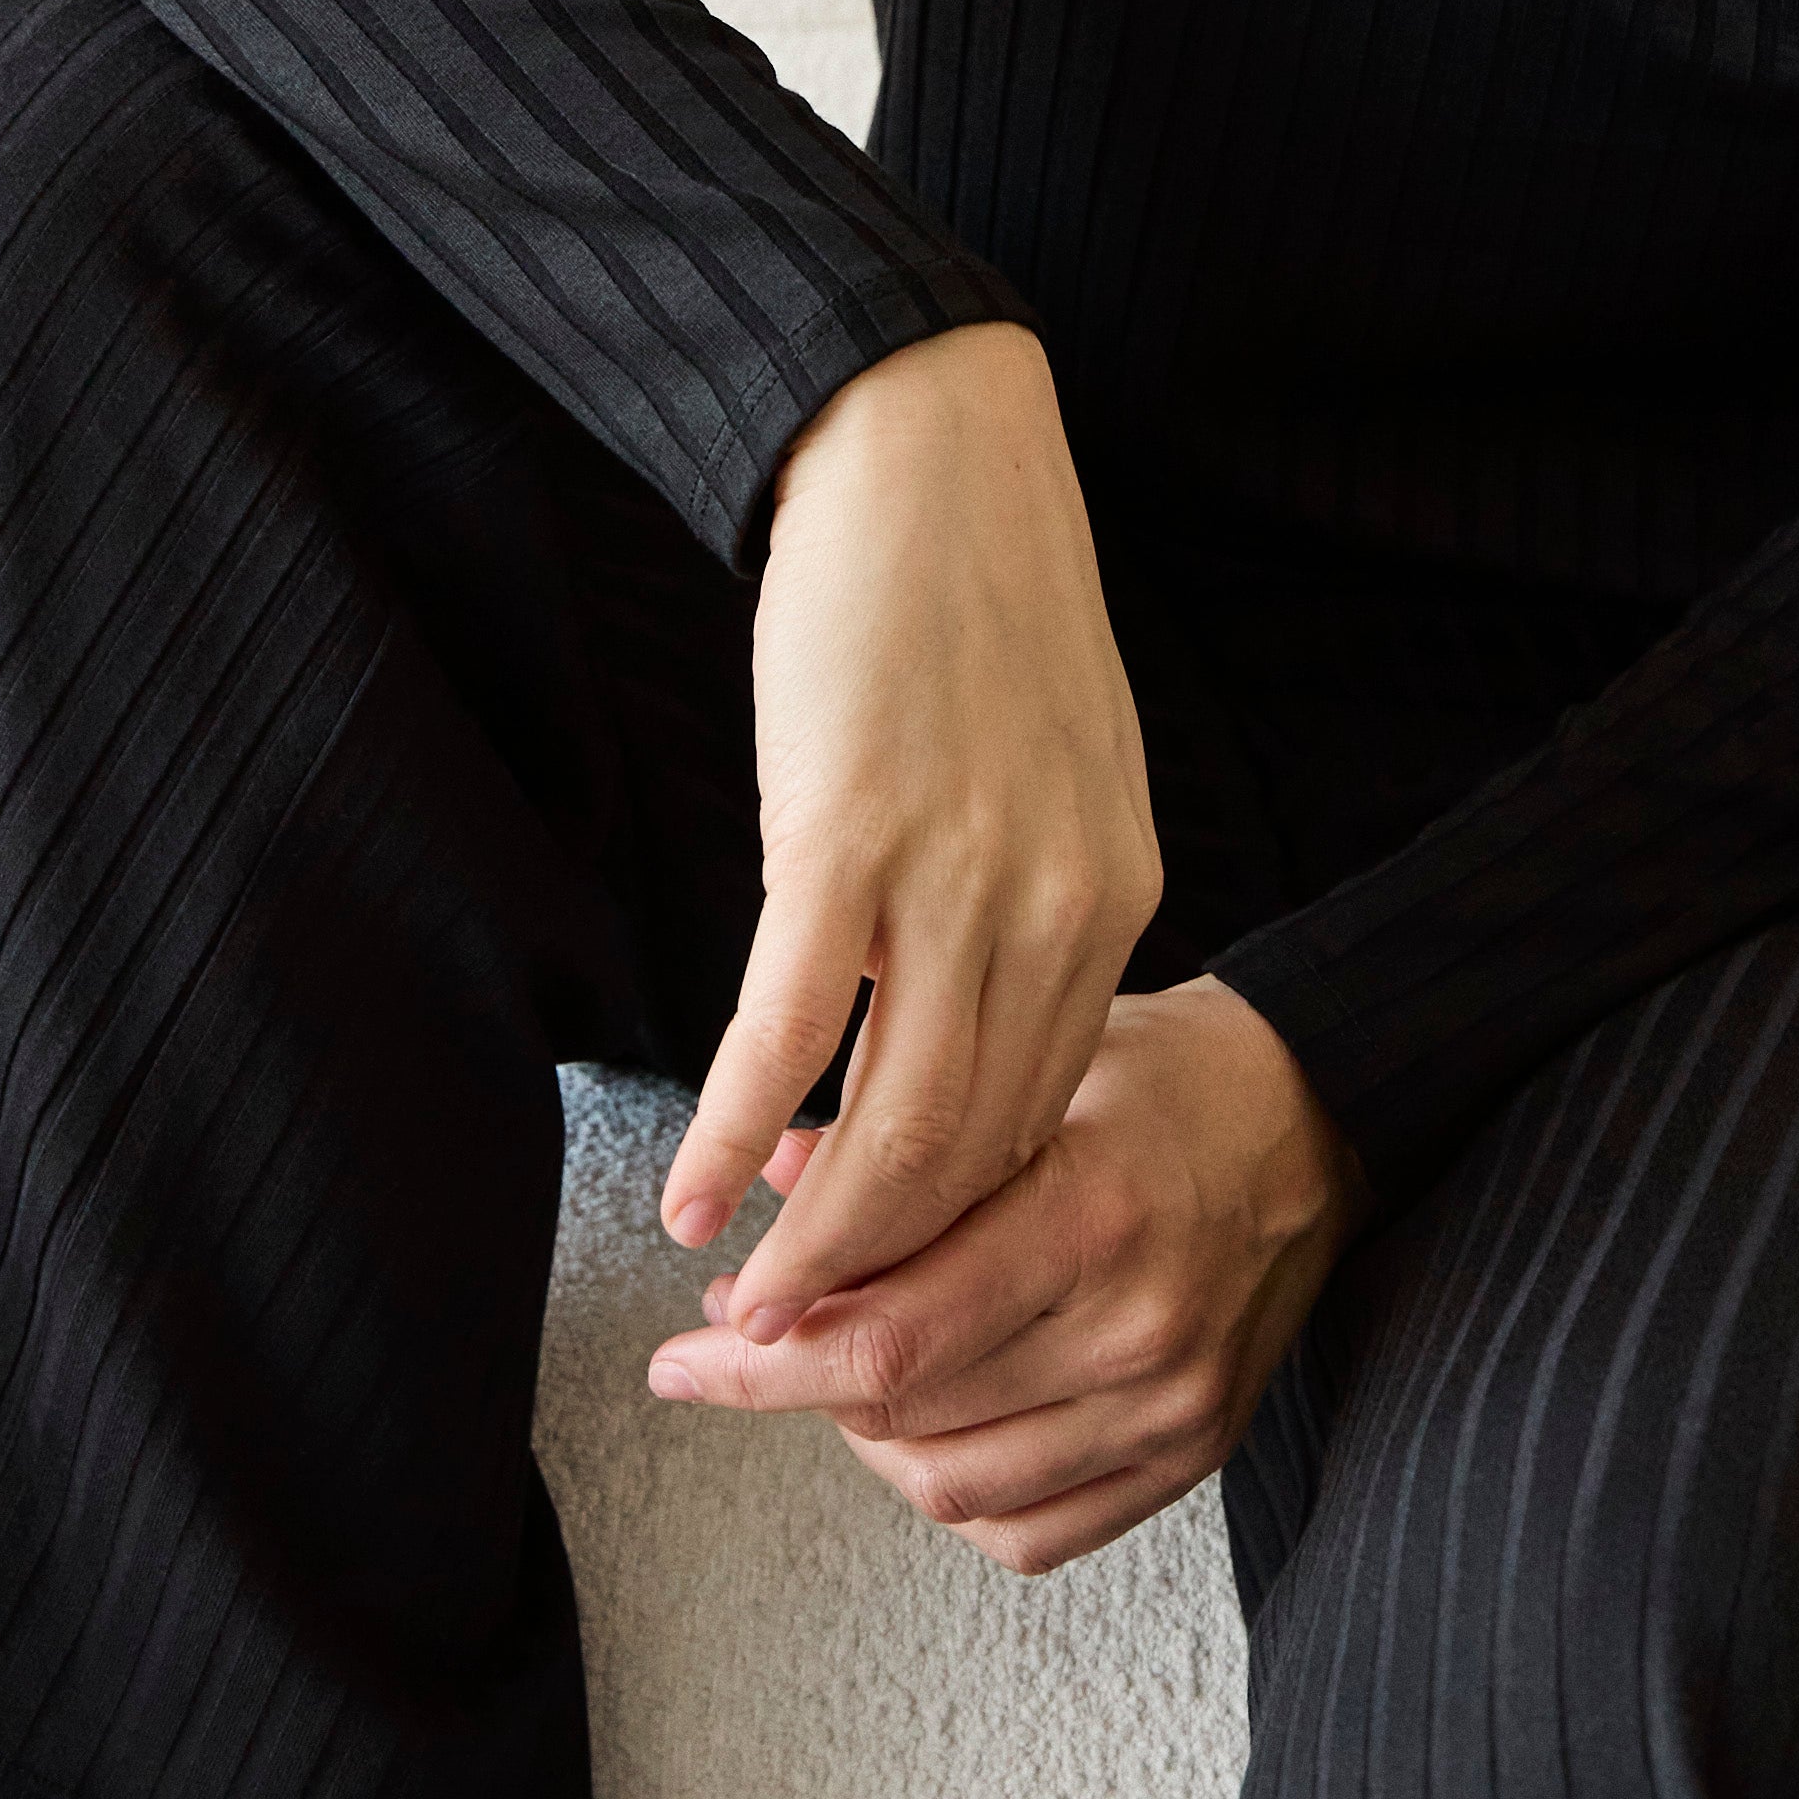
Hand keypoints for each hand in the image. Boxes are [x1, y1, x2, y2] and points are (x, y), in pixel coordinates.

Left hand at [646, 975, 1366, 1576]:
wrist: (1317, 1123)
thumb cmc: (1164, 1083)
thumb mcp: (1030, 1071)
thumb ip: (893, 1136)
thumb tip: (763, 1182)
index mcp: (1089, 1212)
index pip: (884, 1336)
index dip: (760, 1359)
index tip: (687, 1352)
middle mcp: (1135, 1325)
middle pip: (902, 1415)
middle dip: (795, 1383)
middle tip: (751, 1338)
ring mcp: (1169, 1405)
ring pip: (950, 1488)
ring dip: (866, 1440)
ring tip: (842, 1372)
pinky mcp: (1192, 1454)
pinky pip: (1028, 1534)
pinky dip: (954, 1494)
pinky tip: (929, 1425)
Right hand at [664, 319, 1162, 1335]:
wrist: (923, 445)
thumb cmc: (966, 601)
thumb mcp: (1047, 769)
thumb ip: (1024, 900)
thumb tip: (954, 1024)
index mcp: (1114, 895)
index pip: (1048, 1119)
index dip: (962, 1227)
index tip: (896, 1294)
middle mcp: (1057, 906)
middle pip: (980, 1153)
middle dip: (893, 1275)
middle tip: (808, 1352)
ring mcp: (955, 876)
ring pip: (896, 1121)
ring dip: (814, 1239)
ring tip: (745, 1308)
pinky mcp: (845, 837)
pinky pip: (790, 1032)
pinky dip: (735, 1131)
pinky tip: (685, 1190)